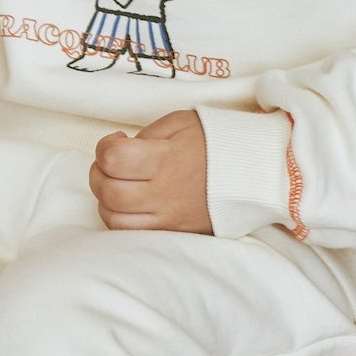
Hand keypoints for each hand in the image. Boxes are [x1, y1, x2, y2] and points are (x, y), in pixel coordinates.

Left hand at [91, 110, 211, 233]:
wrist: (256, 172)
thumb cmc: (220, 142)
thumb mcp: (181, 123)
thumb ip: (147, 136)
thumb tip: (122, 151)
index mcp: (166, 159)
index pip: (112, 158)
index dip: (105, 146)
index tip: (118, 140)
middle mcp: (164, 192)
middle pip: (108, 191)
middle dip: (99, 173)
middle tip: (114, 162)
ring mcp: (168, 217)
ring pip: (114, 218)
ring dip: (107, 199)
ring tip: (121, 184)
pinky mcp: (173, 232)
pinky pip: (132, 233)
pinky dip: (121, 218)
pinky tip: (131, 203)